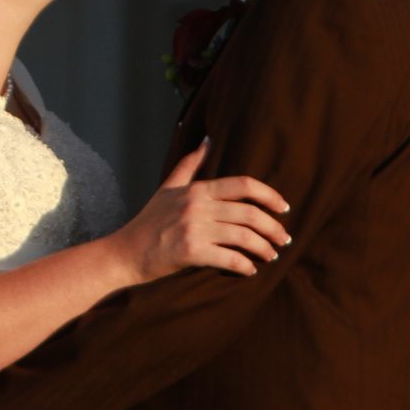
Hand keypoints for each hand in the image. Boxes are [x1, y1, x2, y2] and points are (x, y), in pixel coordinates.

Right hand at [108, 140, 290, 281]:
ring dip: (263, 248)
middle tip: (283, 240)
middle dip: (273, 228)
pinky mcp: (190, 252)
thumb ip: (189, 164)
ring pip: (243, 236)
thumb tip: (208, 138)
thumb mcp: (168, 188)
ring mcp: (193, 228)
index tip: (284, 208)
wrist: (125, 253)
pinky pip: (229, 258)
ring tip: (271, 256)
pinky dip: (244, 266)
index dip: (270, 195)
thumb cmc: (149, 222)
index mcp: (197, 190)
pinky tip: (250, 270)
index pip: (243, 185)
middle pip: (249, 213)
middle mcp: (197, 206)